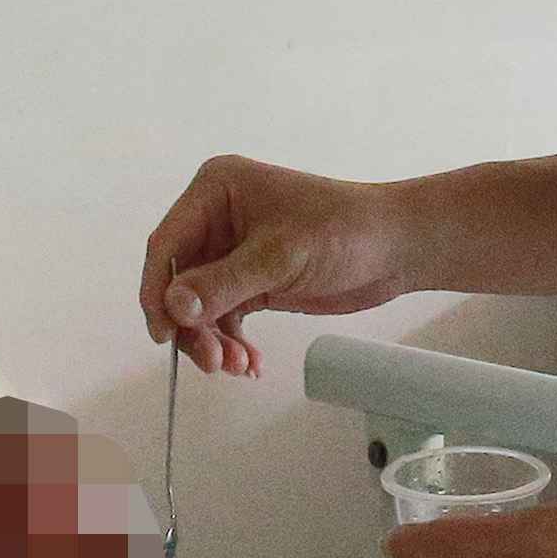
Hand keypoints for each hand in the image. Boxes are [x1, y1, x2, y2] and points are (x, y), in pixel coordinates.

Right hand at [137, 157, 419, 377]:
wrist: (397, 247)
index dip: (159, 291)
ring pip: (201, 305)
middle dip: (193, 326)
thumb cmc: (345, 231)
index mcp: (215, 191)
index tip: (164, 334)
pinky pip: (226, 316)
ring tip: (238, 366)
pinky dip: (233, 342)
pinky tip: (249, 364)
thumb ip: (223, 283)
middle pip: (180, 281)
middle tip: (214, 363)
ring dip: (214, 340)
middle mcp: (217, 219)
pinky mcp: (253, 280)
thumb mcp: (280, 256)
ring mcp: (234, 251)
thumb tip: (174, 308)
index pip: (168, 244)